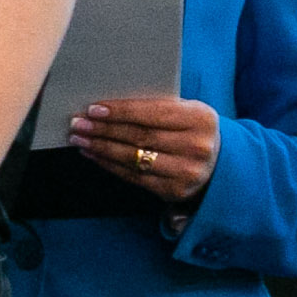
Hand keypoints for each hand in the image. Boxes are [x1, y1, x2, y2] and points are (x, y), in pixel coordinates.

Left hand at [68, 94, 218, 205]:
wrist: (219, 165)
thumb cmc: (192, 131)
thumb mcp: (186, 112)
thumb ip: (158, 107)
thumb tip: (107, 106)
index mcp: (200, 119)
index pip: (153, 113)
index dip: (121, 112)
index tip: (93, 109)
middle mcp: (196, 146)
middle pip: (139, 136)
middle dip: (103, 130)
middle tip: (77, 124)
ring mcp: (186, 171)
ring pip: (134, 158)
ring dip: (100, 148)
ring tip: (79, 139)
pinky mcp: (174, 190)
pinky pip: (134, 176)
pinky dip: (109, 165)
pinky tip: (93, 155)